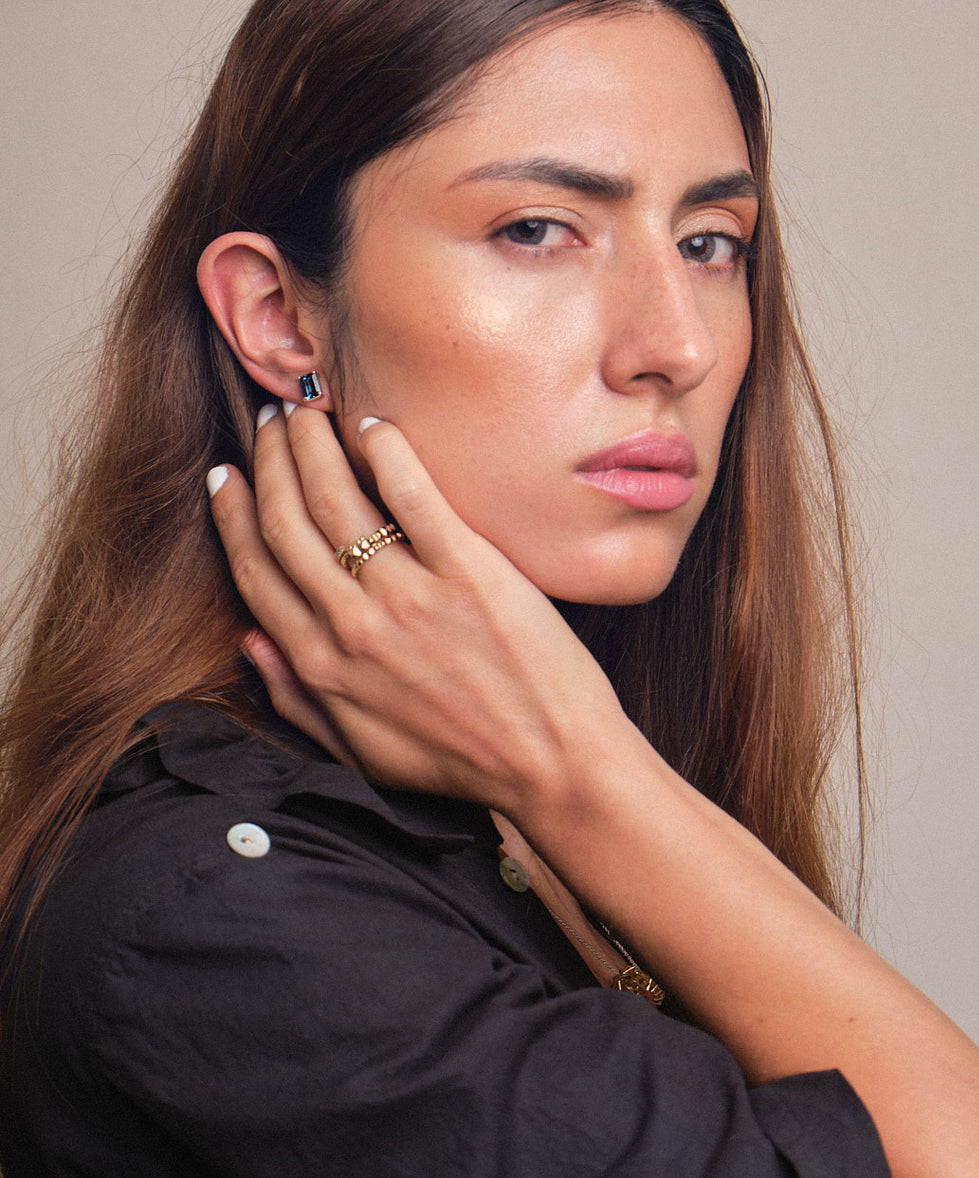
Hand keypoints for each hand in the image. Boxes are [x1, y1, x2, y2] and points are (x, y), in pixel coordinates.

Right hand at [207, 404, 625, 817]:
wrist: (551, 766)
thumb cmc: (458, 762)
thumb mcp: (360, 752)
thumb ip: (297, 699)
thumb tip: (252, 641)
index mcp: (319, 665)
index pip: (255, 570)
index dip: (232, 514)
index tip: (227, 476)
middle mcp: (351, 624)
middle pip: (285, 520)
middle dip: (267, 460)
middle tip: (270, 421)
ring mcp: (408, 594)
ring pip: (334, 497)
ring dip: (309, 443)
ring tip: (307, 411)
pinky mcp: (468, 569)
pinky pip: (411, 491)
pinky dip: (383, 449)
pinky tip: (370, 424)